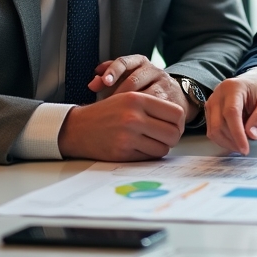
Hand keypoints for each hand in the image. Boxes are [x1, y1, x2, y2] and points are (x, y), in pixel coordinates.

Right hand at [57, 91, 186, 160]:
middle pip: (173, 133)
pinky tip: (138, 148)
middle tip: (165, 137)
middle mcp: (134, 117)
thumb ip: (154, 106)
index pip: (176, 113)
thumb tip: (179, 121)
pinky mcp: (122, 152)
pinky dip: (147, 155)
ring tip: (150, 142)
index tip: (175, 125)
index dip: (180, 122)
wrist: (77, 128)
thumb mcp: (129, 98)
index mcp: (138, 99)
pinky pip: (148, 157)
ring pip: (163, 148)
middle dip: (173, 137)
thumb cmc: (107, 112)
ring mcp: (128, 136)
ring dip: (160, 148)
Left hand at [87, 55, 193, 121]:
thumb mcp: (126, 78)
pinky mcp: (173, 100)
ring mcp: (165, 85)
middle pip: (134, 79)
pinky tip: (136, 124)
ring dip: (133, 108)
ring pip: (147, 95)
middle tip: (108, 108)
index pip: (125, 62)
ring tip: (119, 117)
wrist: (175, 96)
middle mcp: (154, 71)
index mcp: (140, 62)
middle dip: (119, 94)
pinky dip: (147, 117)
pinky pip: (158, 110)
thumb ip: (107, 79)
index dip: (113, 71)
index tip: (104, 82)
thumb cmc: (143, 88)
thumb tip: (92, 83)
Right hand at [205, 68, 256, 154]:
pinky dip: (223, 138)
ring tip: (242, 143)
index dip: (237, 133)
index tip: (245, 149)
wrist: (255, 81)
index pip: (231, 113)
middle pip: (219, 124)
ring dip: (227, 142)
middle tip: (246, 148)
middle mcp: (218, 94)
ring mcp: (211, 102)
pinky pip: (212, 130)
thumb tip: (252, 135)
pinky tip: (234, 139)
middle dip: (232, 141)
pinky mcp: (209, 111)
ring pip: (213, 130)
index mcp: (234, 87)